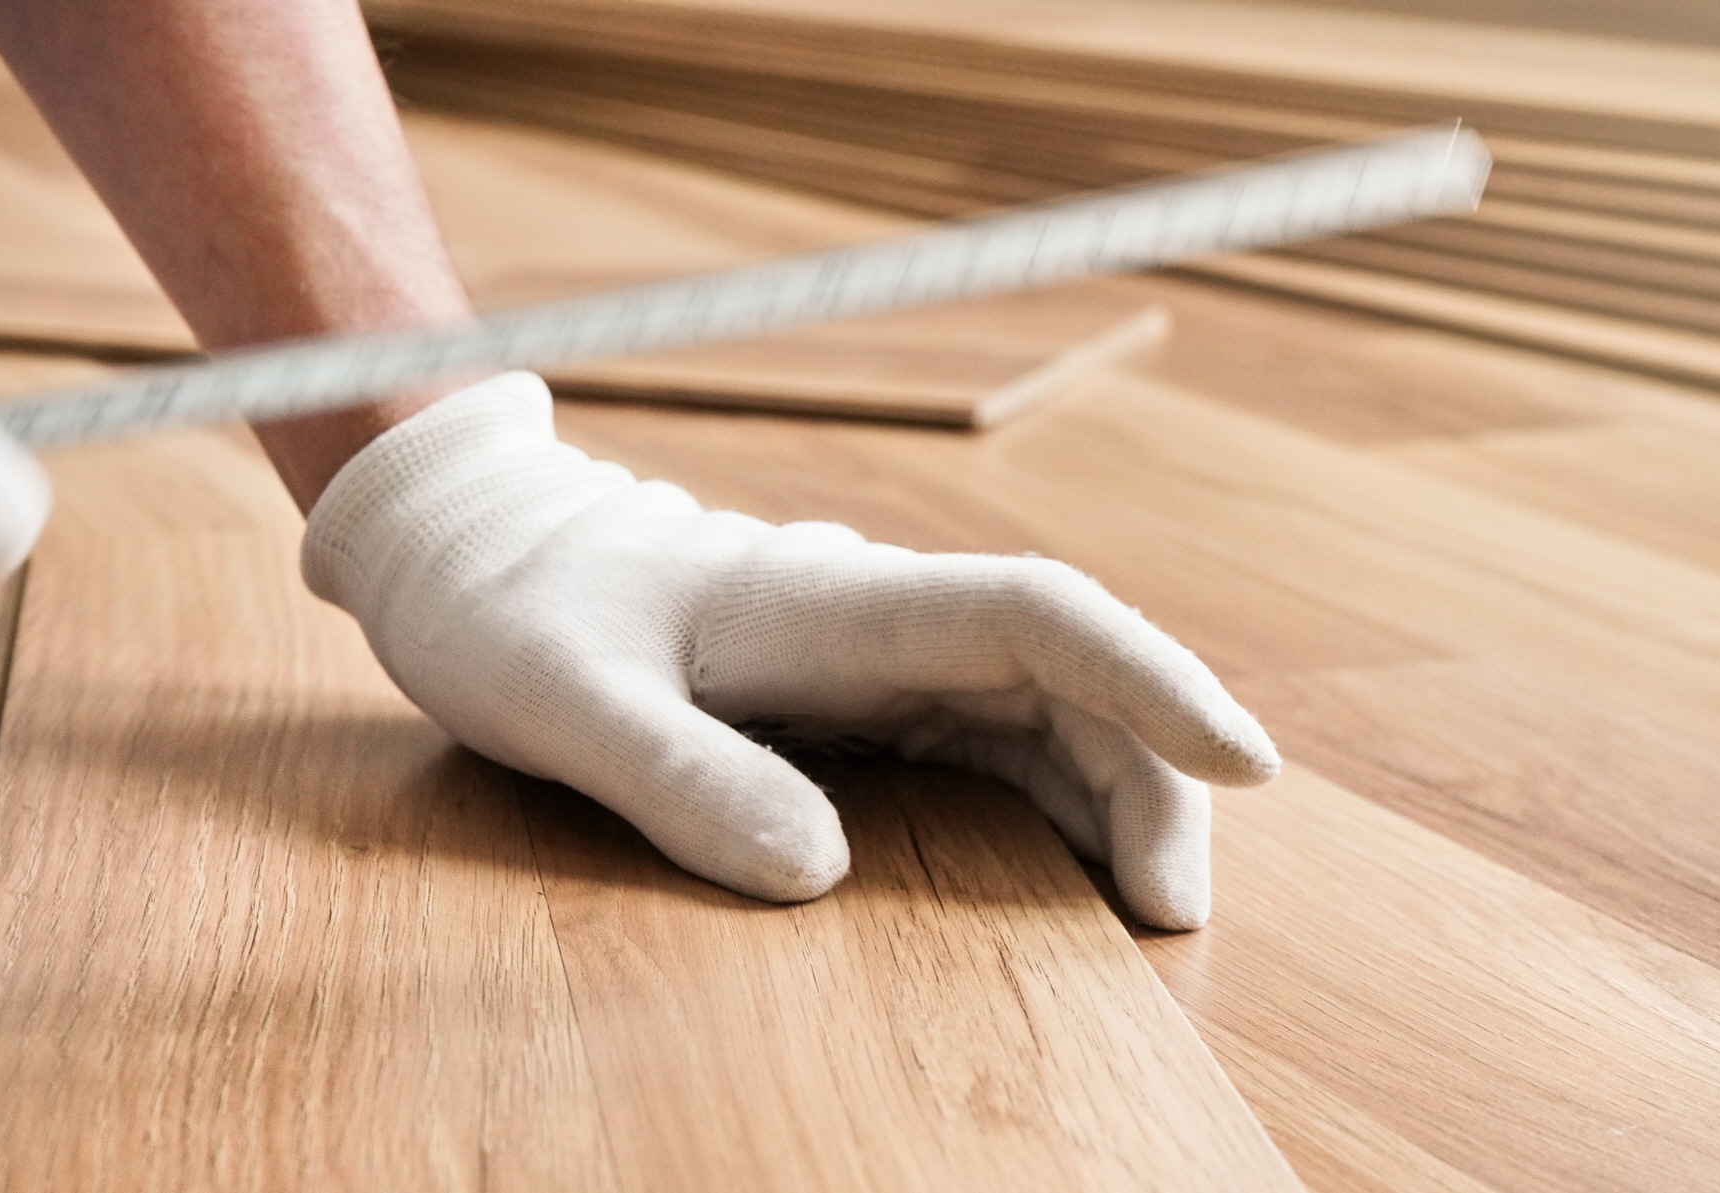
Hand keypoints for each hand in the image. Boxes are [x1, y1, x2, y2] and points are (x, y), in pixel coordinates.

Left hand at [303, 373, 1277, 928]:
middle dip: (1153, 778)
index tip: (1245, 761)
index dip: (1151, 680)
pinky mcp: (856, 699)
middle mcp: (880, 620)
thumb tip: (820, 872)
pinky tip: (1063, 885)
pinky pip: (986, 749)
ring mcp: (875, 658)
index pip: (1036, 617)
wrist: (473, 552)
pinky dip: (1049, 810)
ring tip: (1146, 921)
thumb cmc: (508, 611)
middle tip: (1172, 921)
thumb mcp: (562, 700)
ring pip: (1045, 713)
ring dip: (1115, 801)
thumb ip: (680, 778)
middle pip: (1071, 676)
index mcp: (833, 602)